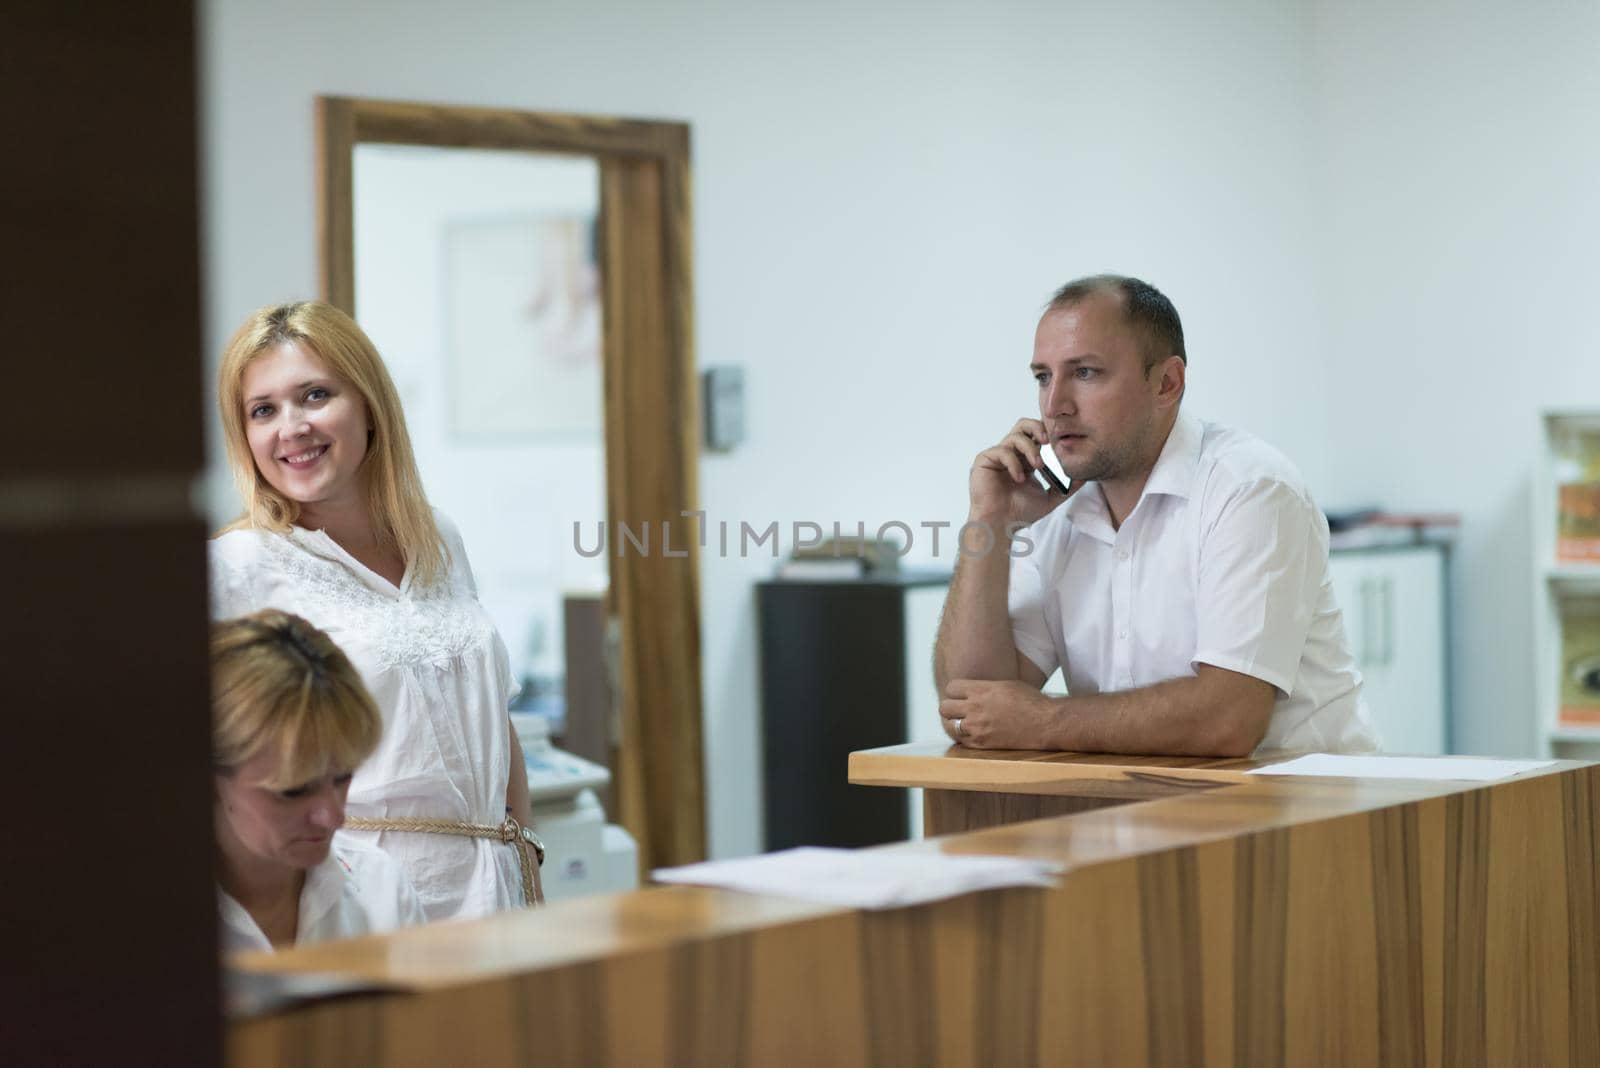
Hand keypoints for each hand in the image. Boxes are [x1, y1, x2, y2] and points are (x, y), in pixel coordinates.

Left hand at [939, 679, 1058, 749]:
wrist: (1046, 723)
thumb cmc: (1030, 701)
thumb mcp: (1005, 684)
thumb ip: (984, 687)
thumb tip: (970, 689)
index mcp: (982, 690)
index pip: (951, 688)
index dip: (954, 691)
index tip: (960, 695)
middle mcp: (976, 708)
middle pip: (944, 707)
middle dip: (949, 707)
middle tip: (957, 709)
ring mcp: (978, 727)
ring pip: (948, 725)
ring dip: (952, 723)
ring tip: (960, 722)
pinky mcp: (982, 743)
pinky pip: (959, 740)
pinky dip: (961, 736)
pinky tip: (969, 733)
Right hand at [968, 419, 1073, 527]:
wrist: (1000, 524)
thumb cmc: (1019, 513)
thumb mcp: (1050, 498)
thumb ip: (1066, 487)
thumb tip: (1084, 477)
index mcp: (1024, 460)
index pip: (1036, 436)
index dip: (1047, 434)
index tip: (1060, 442)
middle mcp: (1011, 454)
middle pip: (1023, 425)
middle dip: (1037, 428)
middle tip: (1048, 441)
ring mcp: (997, 456)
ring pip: (1015, 436)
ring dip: (1030, 449)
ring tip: (1038, 466)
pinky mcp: (985, 460)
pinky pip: (1002, 451)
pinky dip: (1014, 463)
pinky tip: (1019, 478)